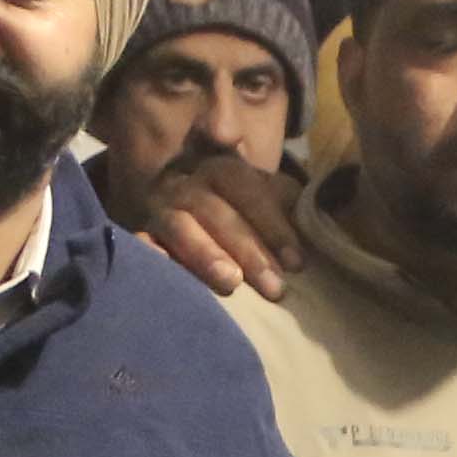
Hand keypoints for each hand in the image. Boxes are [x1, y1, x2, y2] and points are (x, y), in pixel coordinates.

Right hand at [128, 148, 306, 295]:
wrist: (179, 194)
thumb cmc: (236, 205)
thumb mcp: (262, 192)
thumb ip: (285, 197)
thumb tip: (315, 208)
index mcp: (222, 169)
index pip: (249, 191)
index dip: (273, 225)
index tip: (296, 263)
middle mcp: (188, 183)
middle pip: (218, 213)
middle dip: (248, 250)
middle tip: (274, 288)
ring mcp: (161, 208)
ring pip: (181, 227)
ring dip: (206, 254)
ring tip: (230, 282)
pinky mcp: (142, 231)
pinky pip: (142, 241)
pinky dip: (151, 254)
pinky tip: (164, 269)